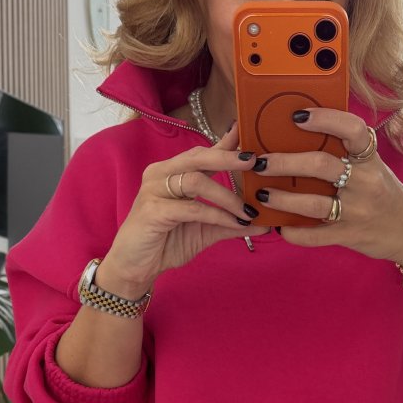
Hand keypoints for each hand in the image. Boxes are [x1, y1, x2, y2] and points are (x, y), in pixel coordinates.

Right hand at [106, 125, 267, 287]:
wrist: (136, 268)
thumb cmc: (166, 243)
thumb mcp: (205, 230)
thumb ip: (231, 223)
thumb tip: (266, 223)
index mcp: (173, 173)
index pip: (203, 152)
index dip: (226, 143)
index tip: (248, 133)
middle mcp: (161, 174)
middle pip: (198, 157)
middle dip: (229, 158)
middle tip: (254, 162)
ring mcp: (154, 190)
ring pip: (196, 181)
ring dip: (227, 196)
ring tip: (248, 210)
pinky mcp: (152, 211)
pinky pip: (191, 208)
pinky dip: (216, 215)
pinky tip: (234, 223)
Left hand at [252, 108, 402, 264]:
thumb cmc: (384, 193)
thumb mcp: (373, 167)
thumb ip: (345, 153)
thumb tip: (298, 135)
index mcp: (370, 158)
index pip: (352, 129)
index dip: (325, 119)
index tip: (297, 116)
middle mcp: (366, 182)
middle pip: (321, 165)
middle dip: (285, 163)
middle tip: (260, 161)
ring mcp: (358, 211)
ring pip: (314, 203)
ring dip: (283, 198)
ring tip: (263, 193)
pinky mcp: (351, 235)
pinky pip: (316, 235)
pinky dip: (295, 232)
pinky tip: (280, 226)